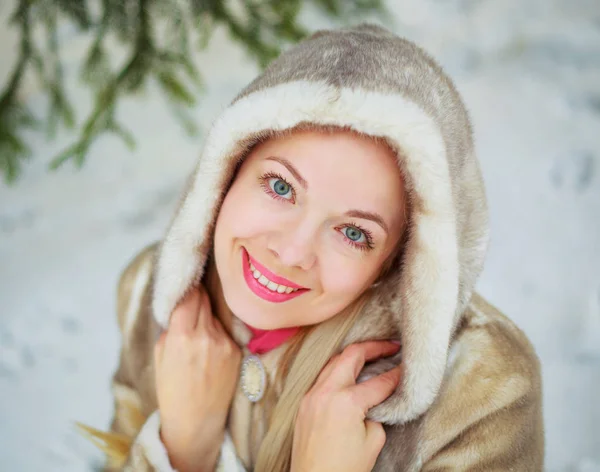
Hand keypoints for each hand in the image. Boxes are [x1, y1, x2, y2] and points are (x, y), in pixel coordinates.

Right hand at [154, 288, 241, 471]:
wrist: (195, 422)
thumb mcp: (160, 354)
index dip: (187, 286)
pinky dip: (217, 331)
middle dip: (197, 294)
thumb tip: (181, 302)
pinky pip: (225, 330)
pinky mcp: (237, 351)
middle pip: (204, 299)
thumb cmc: (172, 389)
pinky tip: (209, 346)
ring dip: (207, 313)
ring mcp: (225, 343)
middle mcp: (206, 336)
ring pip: (215, 313)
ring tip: (198, 325)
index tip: (186, 279)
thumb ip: (171, 326)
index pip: (188, 295)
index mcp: (181, 336)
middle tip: (193, 290)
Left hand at [291, 341, 401, 471]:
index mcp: (346, 402)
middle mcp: (325, 392)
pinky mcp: (303, 404)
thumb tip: (375, 401)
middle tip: (390, 346)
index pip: (378, 382)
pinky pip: (321, 377)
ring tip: (371, 355)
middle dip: (372, 347)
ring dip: (352, 356)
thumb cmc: (344, 470)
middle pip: (350, 355)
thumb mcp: (372, 442)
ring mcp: (310, 396)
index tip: (407, 367)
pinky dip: (336, 370)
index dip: (396, 374)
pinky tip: (348, 373)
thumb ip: (376, 414)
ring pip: (332, 362)